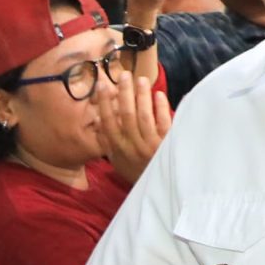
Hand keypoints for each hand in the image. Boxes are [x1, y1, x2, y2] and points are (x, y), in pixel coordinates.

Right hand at [97, 58, 171, 186]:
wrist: (159, 189)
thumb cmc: (137, 172)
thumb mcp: (117, 162)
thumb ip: (107, 142)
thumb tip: (99, 120)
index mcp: (118, 149)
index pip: (108, 122)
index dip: (105, 102)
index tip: (103, 85)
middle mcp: (132, 147)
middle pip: (126, 115)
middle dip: (124, 93)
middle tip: (124, 75)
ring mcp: (150, 146)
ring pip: (144, 116)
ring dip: (142, 96)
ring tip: (141, 80)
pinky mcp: (166, 146)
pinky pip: (163, 123)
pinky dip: (161, 108)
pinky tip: (158, 95)